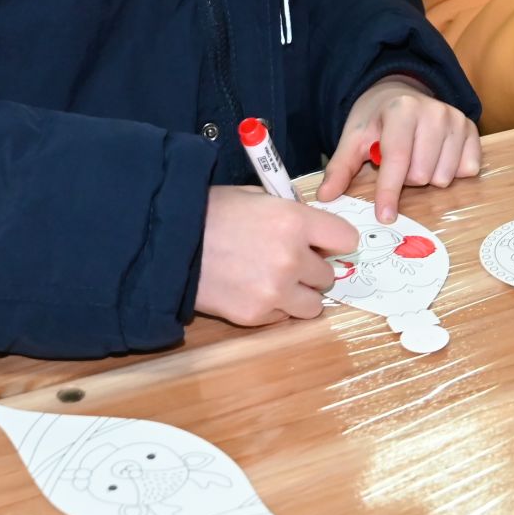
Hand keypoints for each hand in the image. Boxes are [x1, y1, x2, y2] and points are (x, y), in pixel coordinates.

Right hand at [194, 186, 357, 326]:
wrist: (167, 244)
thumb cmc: (210, 213)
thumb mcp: (256, 196)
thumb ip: (291, 213)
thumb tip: (313, 226)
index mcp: (295, 221)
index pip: (346, 239)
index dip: (335, 241)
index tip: (325, 243)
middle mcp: (292, 258)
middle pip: (329, 274)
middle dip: (312, 268)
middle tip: (288, 260)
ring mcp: (275, 290)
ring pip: (314, 303)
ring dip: (300, 293)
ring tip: (275, 280)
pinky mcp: (255, 315)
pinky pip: (283, 317)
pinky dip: (275, 307)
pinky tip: (251, 290)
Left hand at [318, 77, 480, 221]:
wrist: (401, 94)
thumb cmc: (376, 119)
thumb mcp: (354, 138)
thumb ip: (341, 168)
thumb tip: (326, 197)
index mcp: (402, 110)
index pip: (398, 159)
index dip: (389, 191)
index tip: (384, 216)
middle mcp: (434, 111)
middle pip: (422, 174)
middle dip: (407, 179)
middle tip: (399, 165)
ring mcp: (456, 119)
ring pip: (444, 176)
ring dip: (428, 178)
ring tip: (417, 160)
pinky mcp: (472, 129)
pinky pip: (467, 170)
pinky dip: (451, 172)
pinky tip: (438, 158)